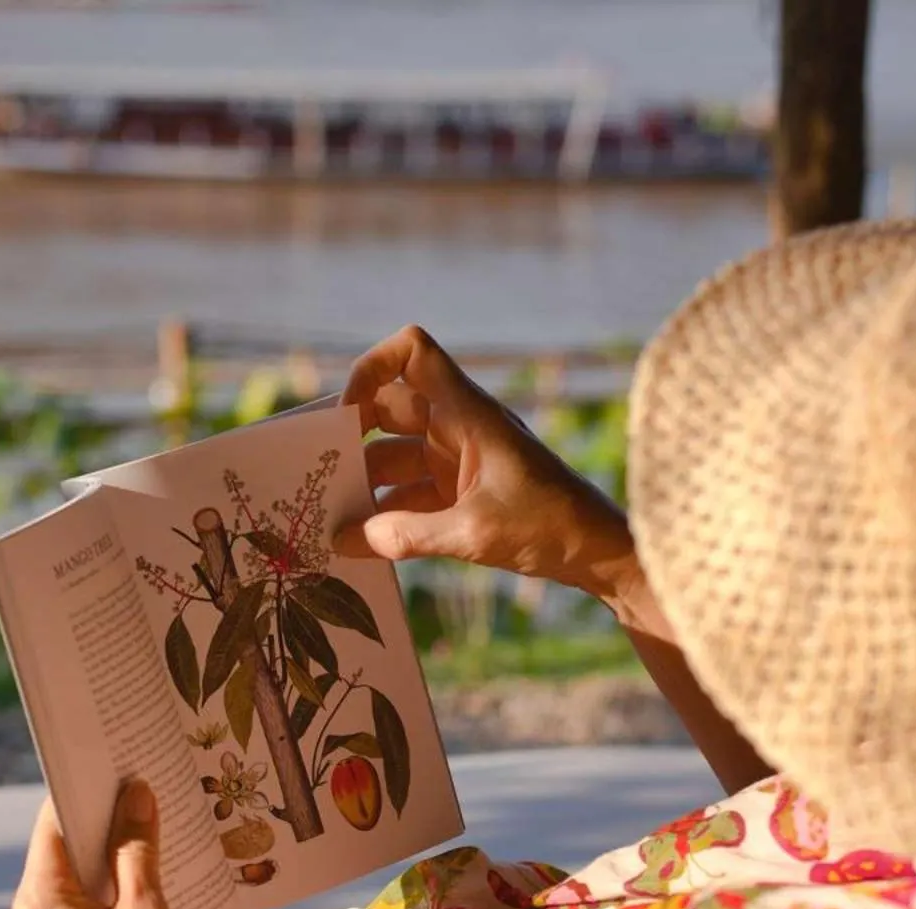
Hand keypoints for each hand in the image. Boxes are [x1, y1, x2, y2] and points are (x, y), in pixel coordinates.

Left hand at [9, 781, 197, 908]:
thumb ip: (136, 851)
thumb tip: (134, 795)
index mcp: (38, 904)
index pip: (53, 827)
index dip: (85, 793)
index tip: (115, 766)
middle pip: (61, 857)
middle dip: (101, 829)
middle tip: (144, 799)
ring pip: (71, 890)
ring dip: (107, 868)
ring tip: (152, 844)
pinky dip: (105, 903)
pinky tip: (143, 897)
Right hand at [337, 324, 640, 604]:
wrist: (598, 551)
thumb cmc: (551, 525)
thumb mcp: (475, 534)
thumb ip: (408, 536)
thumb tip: (348, 540)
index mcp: (466, 413)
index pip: (412, 351)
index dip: (371, 367)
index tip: (347, 413)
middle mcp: (456, 427)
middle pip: (387, 411)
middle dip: (351, 442)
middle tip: (318, 476)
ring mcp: (456, 459)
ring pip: (392, 458)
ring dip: (364, 487)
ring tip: (331, 523)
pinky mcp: (459, 493)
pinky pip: (408, 494)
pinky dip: (385, 514)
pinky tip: (361, 545)